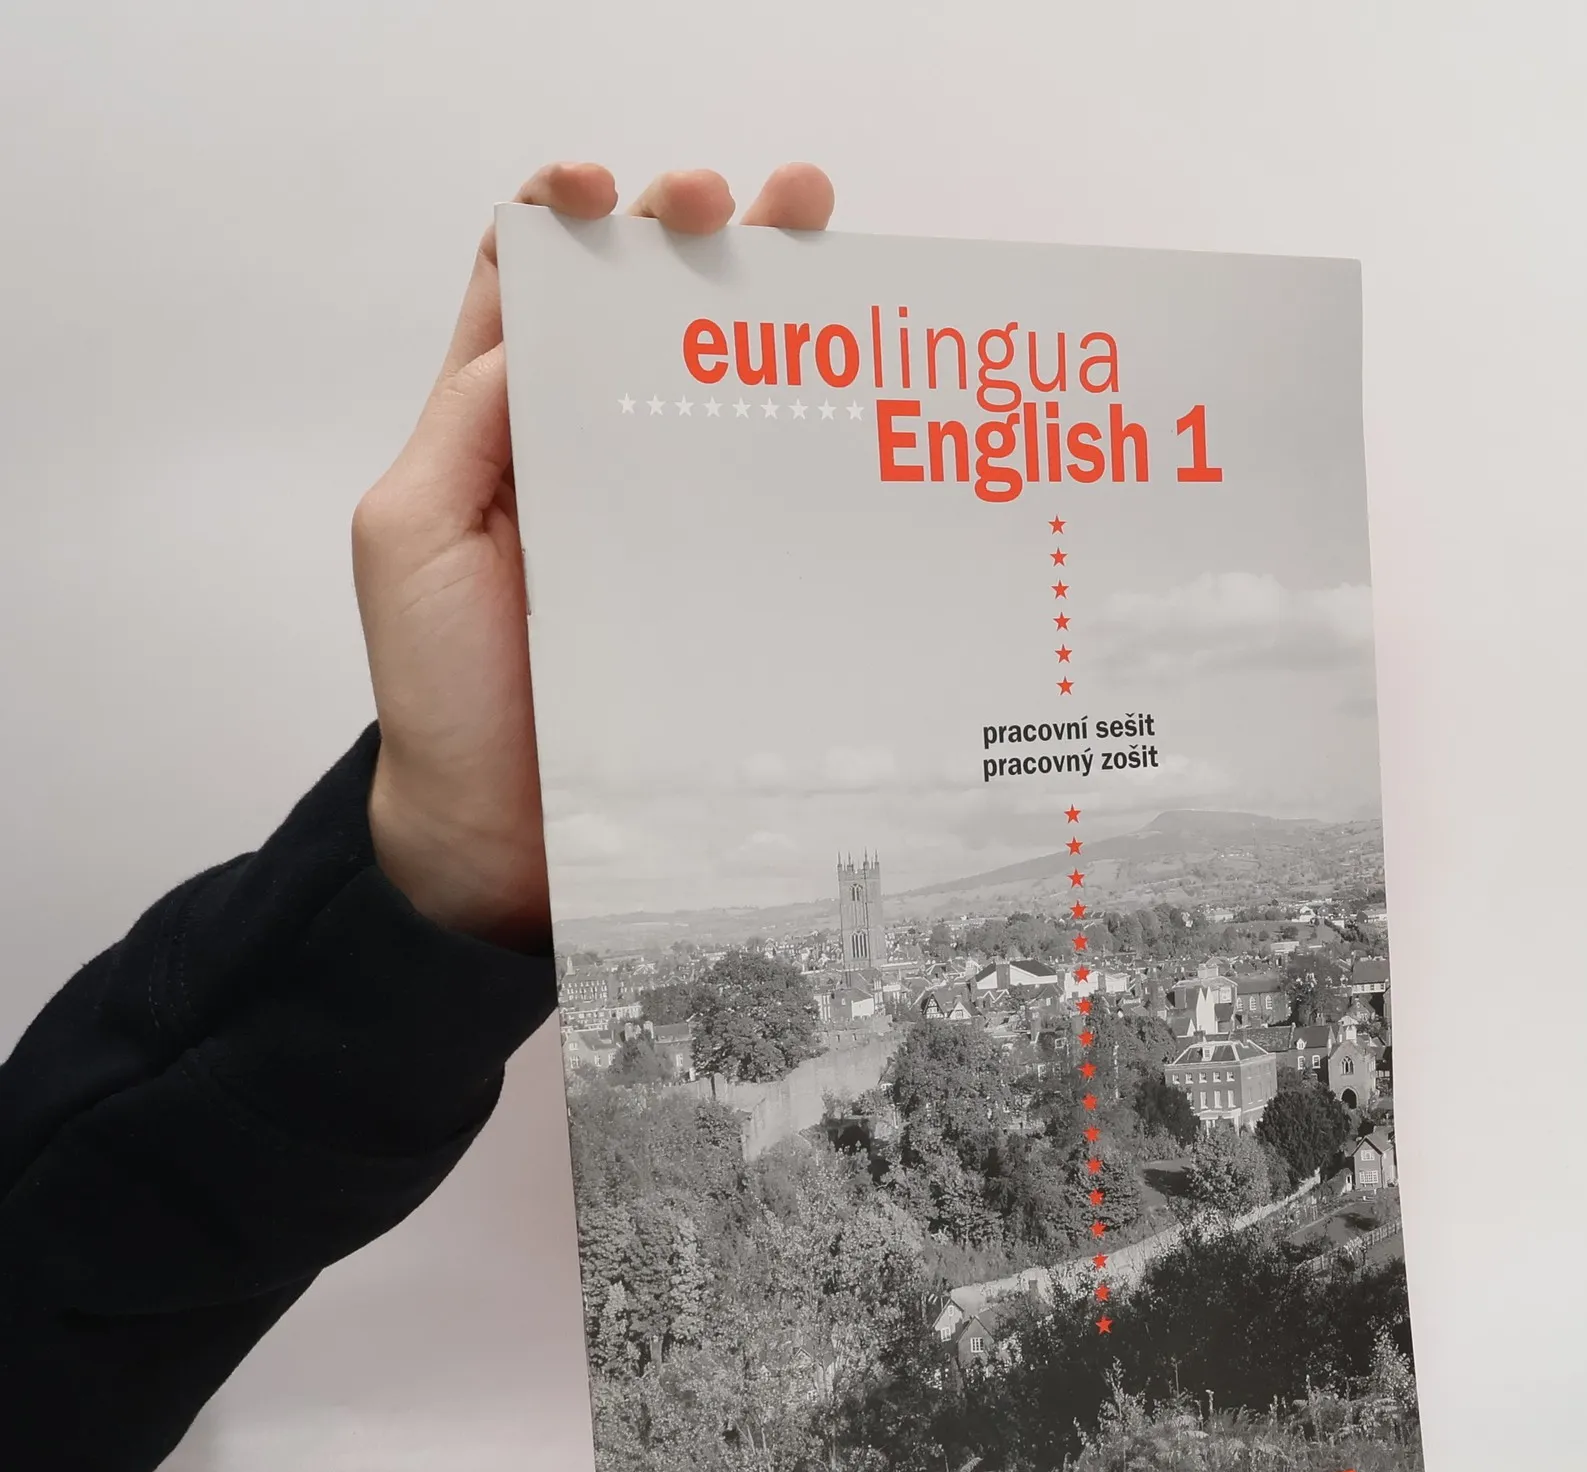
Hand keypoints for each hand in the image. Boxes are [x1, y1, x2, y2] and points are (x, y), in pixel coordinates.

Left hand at [352, 161, 835, 950]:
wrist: (506, 840)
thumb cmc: (442, 695)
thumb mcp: (408, 537)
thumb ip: (467, 425)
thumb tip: (545, 323)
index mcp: (500, 436)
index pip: (533, 296)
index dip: (567, 220)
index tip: (609, 189)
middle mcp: (588, 464)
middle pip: (644, 320)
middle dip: (693, 236)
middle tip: (748, 202)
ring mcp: (663, 526)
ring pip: (717, 390)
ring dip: (766, 304)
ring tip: (816, 243)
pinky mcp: (721, 587)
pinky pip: (764, 497)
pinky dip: (807, 433)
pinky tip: (850, 386)